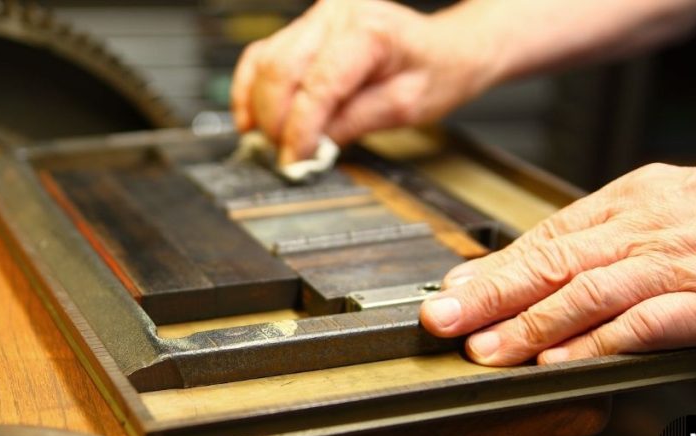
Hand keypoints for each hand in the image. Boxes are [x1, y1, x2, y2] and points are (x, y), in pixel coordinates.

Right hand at [231, 0, 499, 164]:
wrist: (447, 48)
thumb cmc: (437, 71)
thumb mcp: (405, 108)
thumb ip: (353, 124)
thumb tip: (309, 148)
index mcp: (369, 31)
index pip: (318, 85)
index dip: (299, 130)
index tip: (294, 161)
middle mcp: (337, 14)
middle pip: (280, 70)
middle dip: (274, 122)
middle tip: (280, 157)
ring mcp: (317, 17)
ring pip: (265, 62)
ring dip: (259, 108)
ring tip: (268, 143)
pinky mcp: (304, 28)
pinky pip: (263, 55)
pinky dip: (250, 88)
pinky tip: (249, 117)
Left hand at [420, 163, 695, 364]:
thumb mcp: (665, 211)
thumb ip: (605, 238)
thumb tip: (540, 263)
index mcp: (631, 200)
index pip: (547, 235)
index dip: (494, 267)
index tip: (452, 291)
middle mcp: (646, 226)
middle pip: (554, 260)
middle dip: (491, 293)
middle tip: (444, 319)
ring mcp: (678, 263)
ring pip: (589, 291)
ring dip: (532, 324)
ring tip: (487, 350)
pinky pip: (645, 323)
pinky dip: (599, 343)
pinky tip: (562, 362)